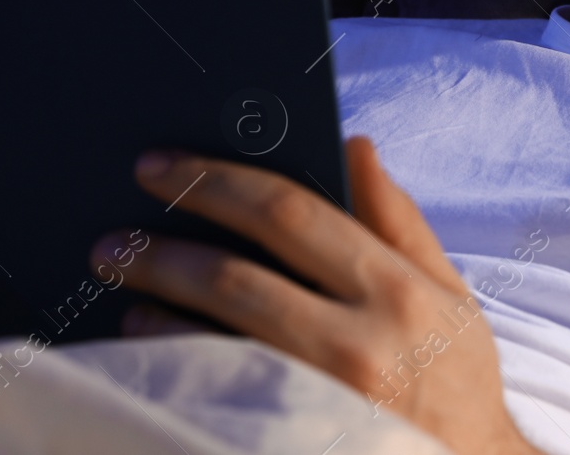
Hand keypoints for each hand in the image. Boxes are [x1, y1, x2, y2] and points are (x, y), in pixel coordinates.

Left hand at [95, 136, 541, 454]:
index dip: (217, 181)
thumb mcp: (450, 296)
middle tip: (112, 238)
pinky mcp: (290, 441)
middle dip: (162, 248)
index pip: (290, 212)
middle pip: (236, 277)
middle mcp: (358, 345)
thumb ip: (399, 219)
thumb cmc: (457, 385)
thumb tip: (355, 144)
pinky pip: (213, 397)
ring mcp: (321, 405)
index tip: (162, 166)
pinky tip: (142, 345)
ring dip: (155, 308)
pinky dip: (169, 365)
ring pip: (212, 343)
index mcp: (397, 289)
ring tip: (123, 287)